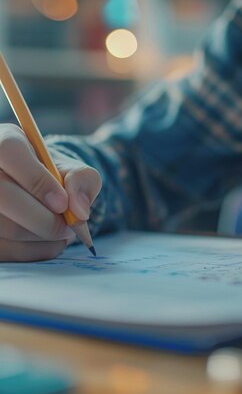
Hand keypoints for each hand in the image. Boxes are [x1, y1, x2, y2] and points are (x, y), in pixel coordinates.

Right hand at [0, 124, 101, 261]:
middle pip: (3, 195)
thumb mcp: (71, 170)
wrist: (34, 193)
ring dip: (42, 238)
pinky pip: (6, 250)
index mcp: (3, 141)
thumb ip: (82, 180)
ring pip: (4, 228)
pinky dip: (34, 252)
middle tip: (69, 228)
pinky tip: (49, 243)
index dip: (37, 180)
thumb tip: (80, 210)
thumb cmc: (52, 178)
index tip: (63, 204)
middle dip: (43, 220)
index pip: (9, 152)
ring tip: (63, 234)